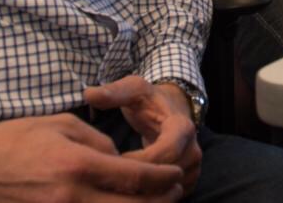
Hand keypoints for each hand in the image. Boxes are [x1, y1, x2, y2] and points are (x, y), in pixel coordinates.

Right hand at [0, 112, 184, 201]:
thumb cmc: (17, 139)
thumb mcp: (63, 126)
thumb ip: (99, 144)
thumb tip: (122, 162)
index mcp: (78, 165)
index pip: (136, 178)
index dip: (163, 179)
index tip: (176, 174)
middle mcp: (72, 197)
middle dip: (159, 202)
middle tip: (174, 191)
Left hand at [85, 77, 201, 195]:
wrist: (173, 109)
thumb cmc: (151, 101)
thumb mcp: (134, 90)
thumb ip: (113, 92)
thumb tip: (89, 94)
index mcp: (182, 128)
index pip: (164, 154)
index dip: (137, 161)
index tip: (112, 159)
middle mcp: (193, 151)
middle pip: (166, 177)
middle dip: (137, 179)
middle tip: (109, 177)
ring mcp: (192, 168)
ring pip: (167, 190)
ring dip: (142, 189)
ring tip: (116, 183)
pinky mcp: (187, 182)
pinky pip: (169, 196)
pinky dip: (149, 196)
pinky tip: (128, 189)